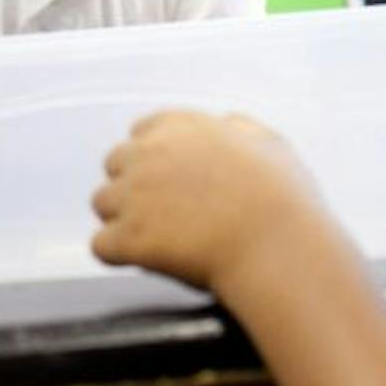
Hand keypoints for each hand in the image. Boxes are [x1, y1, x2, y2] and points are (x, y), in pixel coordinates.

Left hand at [90, 110, 334, 293]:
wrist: (279, 248)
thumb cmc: (284, 201)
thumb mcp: (269, 144)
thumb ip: (238, 128)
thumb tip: (225, 124)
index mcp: (178, 127)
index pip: (142, 134)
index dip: (155, 160)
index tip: (172, 183)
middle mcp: (147, 154)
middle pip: (115, 165)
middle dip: (134, 187)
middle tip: (164, 214)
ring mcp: (133, 196)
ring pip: (102, 203)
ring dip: (123, 220)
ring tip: (156, 240)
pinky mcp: (128, 238)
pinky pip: (101, 246)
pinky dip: (118, 255)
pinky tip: (142, 261)